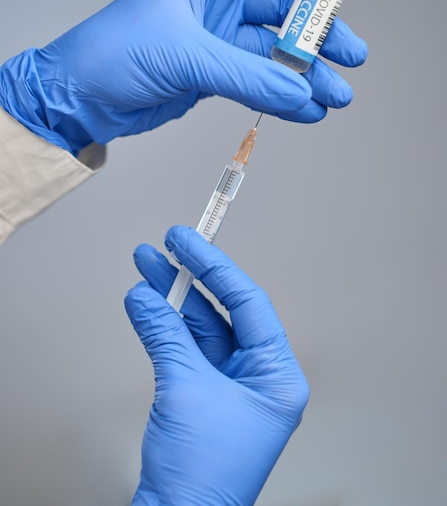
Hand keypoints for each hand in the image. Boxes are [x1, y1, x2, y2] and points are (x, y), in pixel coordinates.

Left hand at [0, 0, 366, 152]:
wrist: (82, 97)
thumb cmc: (112, 51)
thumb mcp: (185, 54)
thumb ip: (247, 75)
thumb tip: (300, 93)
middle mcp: (218, 3)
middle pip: (284, 9)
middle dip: (320, 32)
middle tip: (349, 56)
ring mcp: (218, 41)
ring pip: (275, 53)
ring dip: (306, 74)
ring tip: (334, 95)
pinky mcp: (214, 76)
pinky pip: (259, 83)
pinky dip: (282, 97)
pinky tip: (304, 109)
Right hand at [125, 225, 308, 505]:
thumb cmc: (203, 475)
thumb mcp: (185, 389)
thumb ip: (165, 335)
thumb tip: (146, 296)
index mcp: (276, 376)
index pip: (247, 304)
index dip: (215, 267)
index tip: (189, 240)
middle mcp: (258, 378)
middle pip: (222, 312)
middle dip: (190, 278)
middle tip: (166, 245)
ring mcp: (229, 387)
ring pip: (200, 329)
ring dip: (171, 299)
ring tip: (147, 266)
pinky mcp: (202, 396)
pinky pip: (184, 350)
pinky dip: (163, 328)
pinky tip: (146, 304)